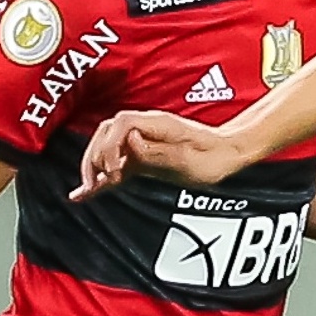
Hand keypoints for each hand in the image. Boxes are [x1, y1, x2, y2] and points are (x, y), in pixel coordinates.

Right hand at [69, 110, 246, 198]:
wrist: (229, 153)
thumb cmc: (216, 157)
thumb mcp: (190, 160)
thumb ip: (157, 152)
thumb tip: (130, 142)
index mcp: (158, 123)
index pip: (119, 125)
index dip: (109, 146)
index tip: (111, 170)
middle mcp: (146, 127)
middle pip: (106, 133)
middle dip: (94, 157)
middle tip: (93, 183)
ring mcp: (142, 139)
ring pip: (106, 146)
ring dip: (94, 165)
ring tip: (87, 188)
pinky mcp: (142, 154)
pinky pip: (116, 162)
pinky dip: (101, 176)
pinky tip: (85, 192)